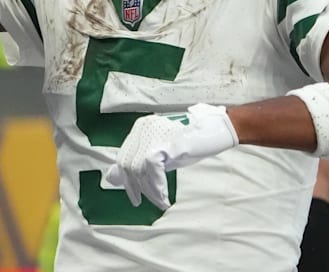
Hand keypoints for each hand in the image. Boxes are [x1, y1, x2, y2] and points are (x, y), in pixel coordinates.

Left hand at [104, 103, 238, 209]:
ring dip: (149, 190)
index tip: (133, 193)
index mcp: (141, 127)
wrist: (214, 130)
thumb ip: (141, 161)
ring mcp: (154, 134)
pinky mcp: (165, 142)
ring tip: (159, 200)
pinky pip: (152, 169)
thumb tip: (113, 176)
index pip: (123, 156)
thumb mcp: (162, 152)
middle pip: (127, 163)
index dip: (125, 178)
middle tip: (140, 201)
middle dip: (133, 186)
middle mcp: (143, 128)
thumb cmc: (190, 142)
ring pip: (138, 168)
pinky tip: (164, 196)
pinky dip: (157, 186)